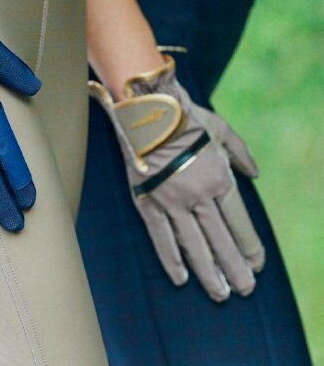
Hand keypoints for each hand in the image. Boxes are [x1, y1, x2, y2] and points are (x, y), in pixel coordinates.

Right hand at [89, 55, 263, 301]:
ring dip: (207, 272)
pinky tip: (181, 277)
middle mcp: (197, 196)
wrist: (146, 110)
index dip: (249, 247)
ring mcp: (171, 201)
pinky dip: (171, 259)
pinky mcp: (147, 201)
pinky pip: (160, 236)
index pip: (238, 223)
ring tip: (219, 293)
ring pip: (192, 245)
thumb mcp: (222, 129)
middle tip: (243, 289)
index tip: (256, 264)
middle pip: (219, 240)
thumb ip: (241, 153)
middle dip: (234, 268)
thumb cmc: (186, 117)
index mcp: (218, 178)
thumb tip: (255, 174)